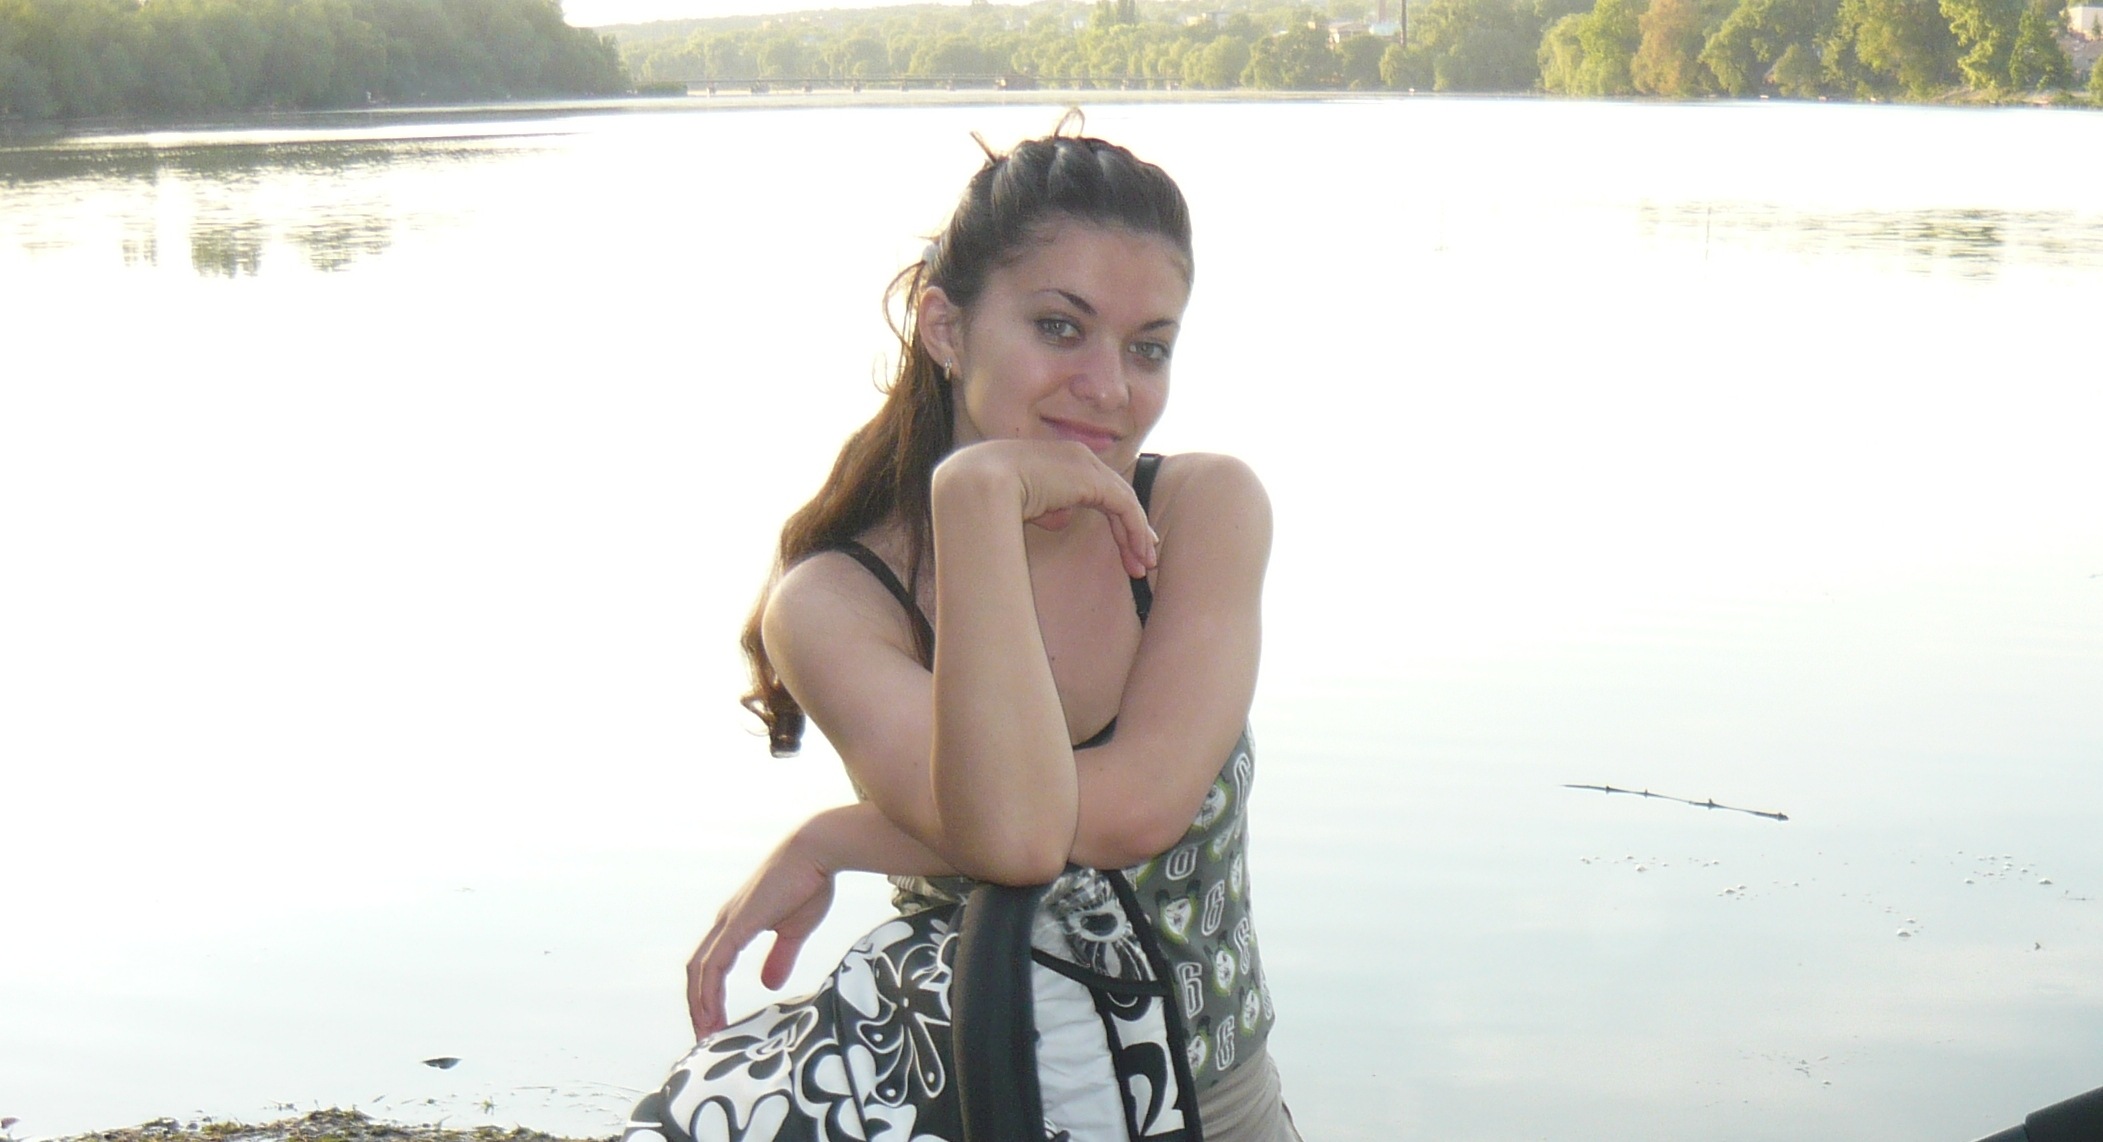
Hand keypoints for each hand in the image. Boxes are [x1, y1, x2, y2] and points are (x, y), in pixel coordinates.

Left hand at [684, 834, 836, 1039]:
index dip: (709, 996)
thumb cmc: (810, 883)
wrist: (817, 851)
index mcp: (737, 925)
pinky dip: (708, 992)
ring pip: (699, 971)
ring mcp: (728, 922)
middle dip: (697, 1006)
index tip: (717, 1025)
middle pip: (697, 972)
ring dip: (699, 1005)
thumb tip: (769, 985)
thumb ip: (780, 957)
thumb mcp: (795, 930)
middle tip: (706, 1038)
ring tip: (707, 1035)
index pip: (710, 966)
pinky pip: (713, 964)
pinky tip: (711, 1012)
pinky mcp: (738, 923)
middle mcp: (725, 923)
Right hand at [936, 440, 1157, 577]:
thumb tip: (1061, 517)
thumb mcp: (1022, 503)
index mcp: (1058, 458)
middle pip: (1115, 494)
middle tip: (1142, 557)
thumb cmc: (988, 496)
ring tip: (1144, 565)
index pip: (1096, 486)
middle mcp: (1077, 456)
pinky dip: (1134, 530)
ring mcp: (1087, 465)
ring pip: (1124, 501)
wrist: (978, 485)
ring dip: (1136, 535)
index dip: (1112, 515)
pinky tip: (1139, 552)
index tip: (1123, 543)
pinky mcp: (1094, 480)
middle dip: (1131, 528)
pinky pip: (1124, 507)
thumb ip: (1046, 508)